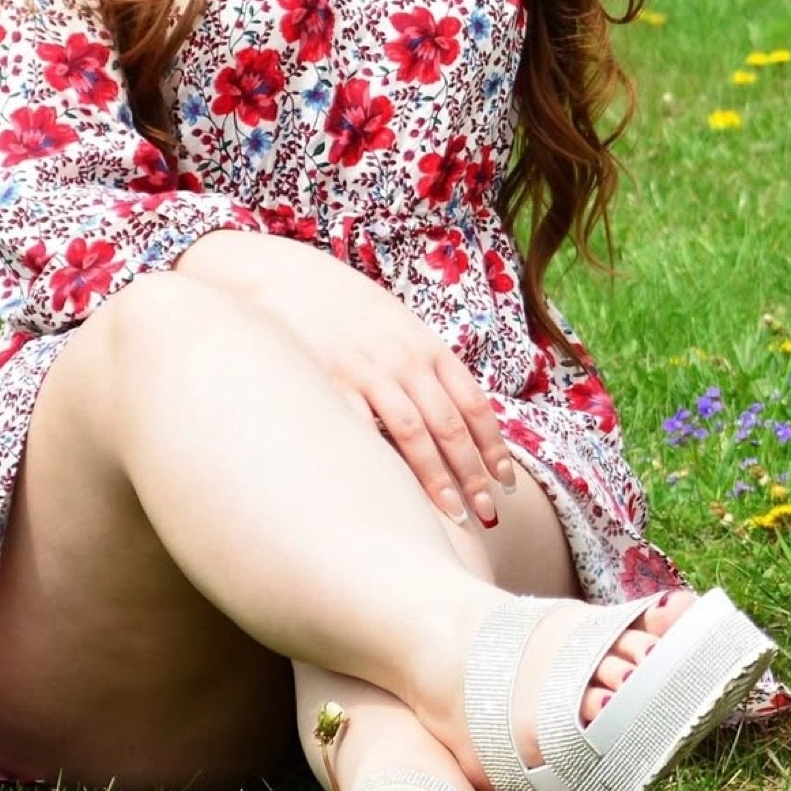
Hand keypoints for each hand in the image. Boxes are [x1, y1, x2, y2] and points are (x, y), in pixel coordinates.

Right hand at [176, 230, 513, 527]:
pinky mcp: (327, 384)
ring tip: (453, 514)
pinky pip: (360, 430)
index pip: (473, 402)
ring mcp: (365, 372)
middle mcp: (403, 360)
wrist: (286, 276)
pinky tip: (393, 493)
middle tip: (488, 513)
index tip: (505, 481)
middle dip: (473, 473)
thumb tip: (456, 408)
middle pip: (449, 425)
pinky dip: (381, 462)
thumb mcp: (396, 322)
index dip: (493, 445)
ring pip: (413, 434)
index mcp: (426, 346)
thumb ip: (424, 362)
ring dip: (437, 479)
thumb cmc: (345, 305)